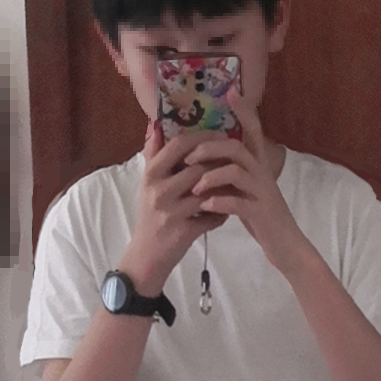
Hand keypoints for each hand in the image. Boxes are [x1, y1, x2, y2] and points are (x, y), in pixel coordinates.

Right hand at [120, 123, 229, 294]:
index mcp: (151, 174)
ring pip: (208, 191)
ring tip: (234, 183)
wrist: (146, 255)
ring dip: (224, 187)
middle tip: (234, 160)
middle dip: (219, 163)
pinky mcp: (184, 232)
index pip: (179, 145)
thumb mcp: (147, 183)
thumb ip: (153, 154)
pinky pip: (212, 216)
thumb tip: (157, 125)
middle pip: (198, 166)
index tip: (220, 135)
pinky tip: (227, 208)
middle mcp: (159, 191)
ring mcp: (172, 212)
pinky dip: (222, 212)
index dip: (203, 137)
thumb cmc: (150, 214)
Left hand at [183, 89, 304, 276]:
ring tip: (194, 188)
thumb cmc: (261, 216)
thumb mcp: (248, 189)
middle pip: (236, 148)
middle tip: (188, 158)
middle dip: (209, 148)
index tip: (232, 92)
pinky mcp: (260, 213)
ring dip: (211, 176)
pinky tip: (205, 207)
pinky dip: (218, 202)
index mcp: (259, 165)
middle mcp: (262, 173)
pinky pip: (237, 203)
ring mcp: (262, 192)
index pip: (254, 131)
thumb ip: (232, 171)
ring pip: (236, 172)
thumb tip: (208, 156)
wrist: (285, 245)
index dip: (245, 111)